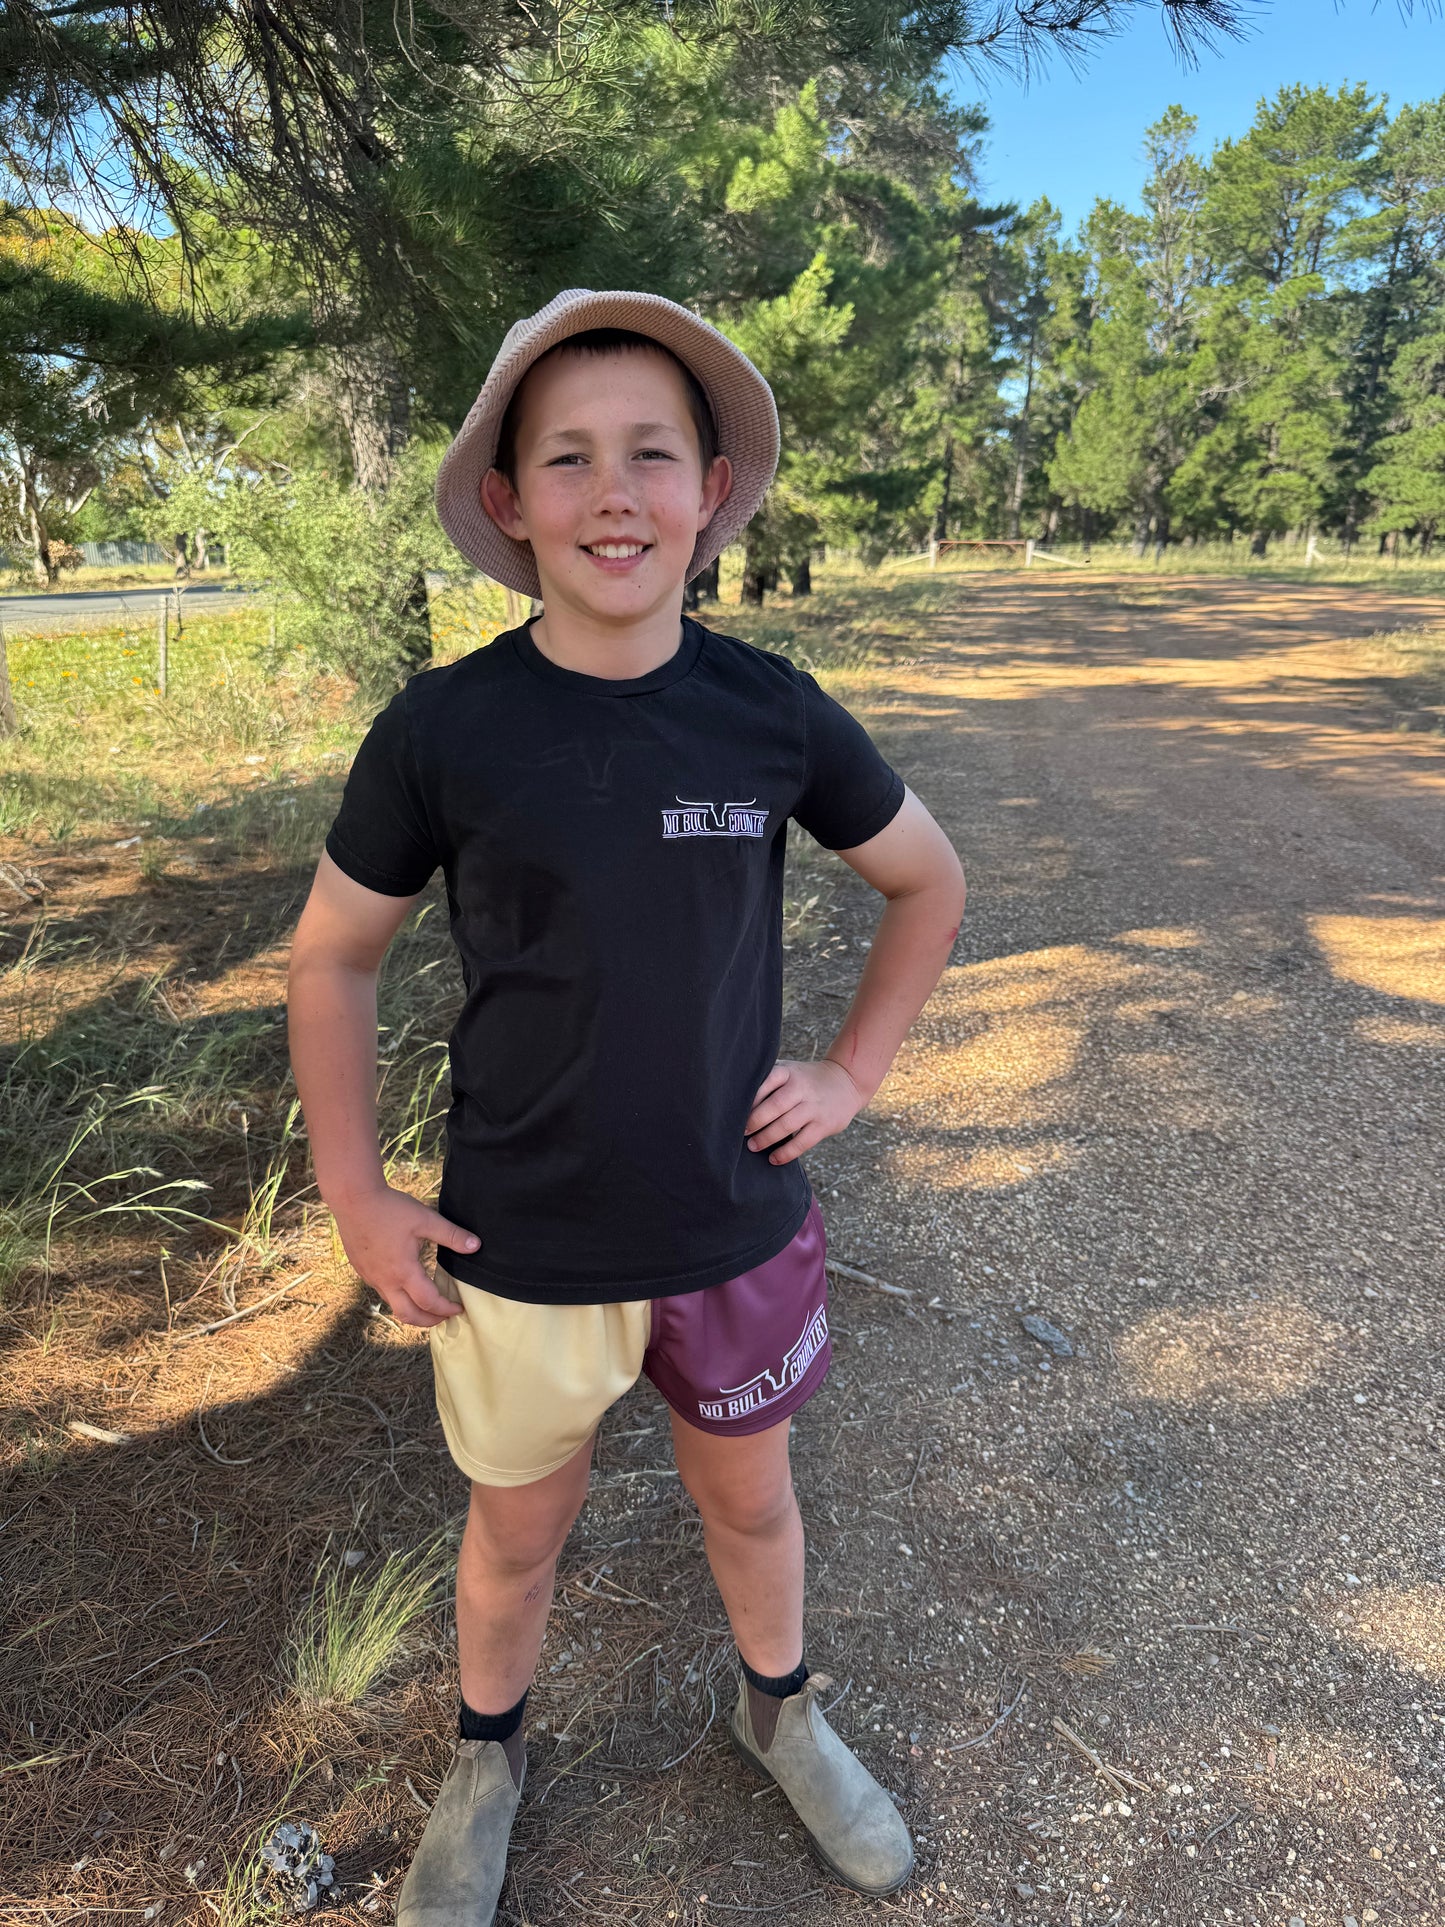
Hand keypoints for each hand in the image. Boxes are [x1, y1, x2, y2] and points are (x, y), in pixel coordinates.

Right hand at [329, 1183, 478, 1326]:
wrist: (353, 1198)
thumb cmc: (390, 1208)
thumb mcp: (426, 1219)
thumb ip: (452, 1235)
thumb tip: (476, 1246)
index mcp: (403, 1271)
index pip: (429, 1303)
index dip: (446, 1309)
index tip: (459, 1309)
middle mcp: (385, 1280)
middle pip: (408, 1315)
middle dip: (428, 1321)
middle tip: (444, 1317)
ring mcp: (370, 1277)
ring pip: (392, 1304)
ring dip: (412, 1309)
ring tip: (427, 1304)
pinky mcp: (362, 1269)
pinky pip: (381, 1291)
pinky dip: (397, 1296)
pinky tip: (405, 1283)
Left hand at [744, 1058, 865, 1165]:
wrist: (846, 1082)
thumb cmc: (804, 1079)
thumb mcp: (789, 1070)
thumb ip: (767, 1080)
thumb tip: (733, 1100)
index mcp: (788, 1072)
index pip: (766, 1081)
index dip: (751, 1097)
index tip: (735, 1110)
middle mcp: (802, 1087)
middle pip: (775, 1105)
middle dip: (755, 1121)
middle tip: (740, 1132)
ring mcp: (814, 1106)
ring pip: (787, 1125)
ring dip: (766, 1138)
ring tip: (752, 1147)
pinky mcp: (824, 1125)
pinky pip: (802, 1142)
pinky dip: (786, 1153)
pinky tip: (773, 1159)